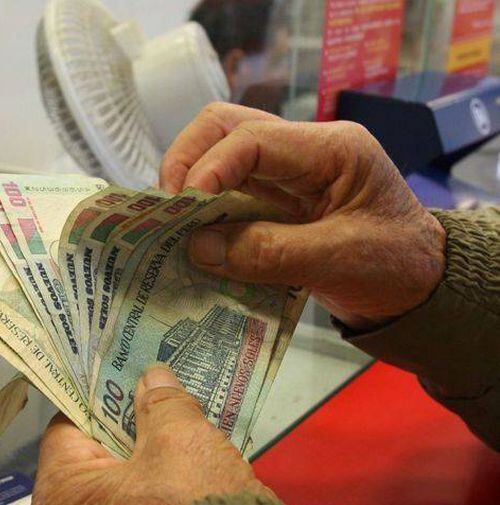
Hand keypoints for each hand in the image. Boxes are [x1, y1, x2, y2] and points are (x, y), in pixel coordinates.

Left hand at [31, 366, 272, 504]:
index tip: (123, 374)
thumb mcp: (179, 440)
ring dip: (148, 452)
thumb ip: (160, 402)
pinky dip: (158, 481)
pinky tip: (185, 460)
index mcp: (62, 494)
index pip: (68, 425)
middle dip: (128, 423)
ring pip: (120, 477)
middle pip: (94, 452)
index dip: (100, 395)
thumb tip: (153, 379)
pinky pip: (138, 501)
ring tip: (177, 422)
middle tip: (154, 393)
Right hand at [160, 103, 445, 329]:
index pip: (252, 137)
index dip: (209, 167)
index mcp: (332, 149)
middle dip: (188, 161)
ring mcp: (286, 173)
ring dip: (189, 184)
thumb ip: (268, 252)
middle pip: (226, 126)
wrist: (424, 291)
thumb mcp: (339, 261)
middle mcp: (304, 150)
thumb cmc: (398, 268)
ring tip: (172, 224)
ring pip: (219, 153)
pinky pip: (226, 192)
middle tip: (167, 209)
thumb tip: (197, 247)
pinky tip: (190, 238)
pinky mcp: (274, 201)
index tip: (184, 207)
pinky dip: (202, 211)